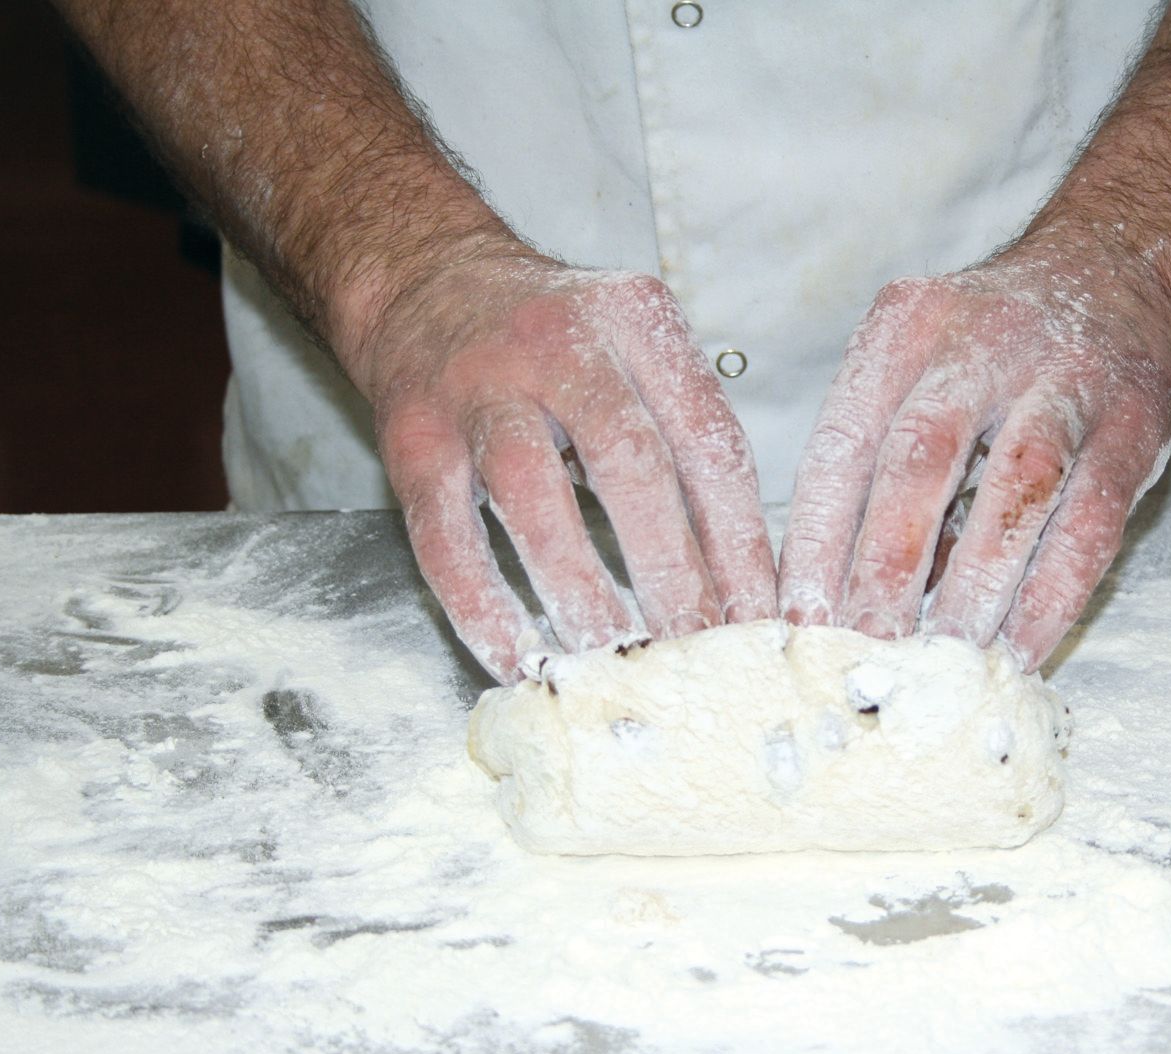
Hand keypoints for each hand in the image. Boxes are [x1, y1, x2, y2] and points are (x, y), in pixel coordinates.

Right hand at [339, 235, 774, 681]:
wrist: (421, 280)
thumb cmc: (550, 339)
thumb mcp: (633, 351)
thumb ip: (684, 435)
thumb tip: (738, 575)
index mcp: (637, 323)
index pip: (708, 440)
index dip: (739, 539)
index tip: (758, 615)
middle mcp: (559, 347)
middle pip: (630, 463)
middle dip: (672, 569)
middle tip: (698, 646)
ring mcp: (478, 392)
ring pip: (534, 497)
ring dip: (580, 589)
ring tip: (616, 657)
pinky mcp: (413, 440)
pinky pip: (447, 537)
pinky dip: (481, 606)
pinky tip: (516, 656)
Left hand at [777, 230, 1170, 670]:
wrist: (1124, 267)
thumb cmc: (995, 343)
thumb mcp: (921, 366)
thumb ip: (885, 462)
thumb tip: (849, 591)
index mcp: (903, 330)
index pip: (844, 441)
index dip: (818, 537)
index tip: (801, 618)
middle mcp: (981, 344)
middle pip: (919, 460)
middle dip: (886, 566)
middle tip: (865, 648)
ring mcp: (1066, 380)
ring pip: (1012, 490)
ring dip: (975, 585)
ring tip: (943, 660)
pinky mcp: (1135, 425)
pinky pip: (1090, 522)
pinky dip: (1053, 594)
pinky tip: (1022, 647)